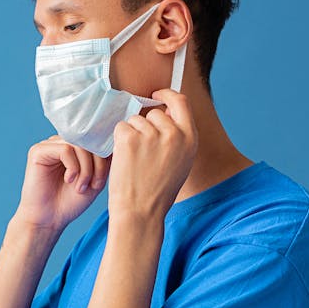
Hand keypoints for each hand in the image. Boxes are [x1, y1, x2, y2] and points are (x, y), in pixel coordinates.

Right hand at [12, 136, 110, 233]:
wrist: (48, 220)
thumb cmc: (70, 202)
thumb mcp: (96, 180)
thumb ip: (104, 161)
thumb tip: (117, 143)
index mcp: (73, 148)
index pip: (95, 140)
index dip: (104, 158)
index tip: (101, 181)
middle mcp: (60, 143)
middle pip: (89, 141)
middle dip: (97, 164)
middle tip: (94, 185)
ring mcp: (48, 145)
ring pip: (79, 145)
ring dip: (86, 168)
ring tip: (81, 187)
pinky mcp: (38, 151)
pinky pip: (65, 150)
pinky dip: (73, 167)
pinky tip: (68, 180)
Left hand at [108, 89, 197, 219]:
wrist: (141, 212)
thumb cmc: (158, 191)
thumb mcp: (180, 162)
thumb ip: (177, 137)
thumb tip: (165, 112)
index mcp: (190, 139)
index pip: (181, 102)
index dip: (167, 94)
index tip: (156, 94)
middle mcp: (173, 134)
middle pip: (154, 113)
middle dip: (145, 126)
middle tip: (142, 153)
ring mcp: (151, 135)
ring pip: (135, 121)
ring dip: (131, 135)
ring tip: (135, 162)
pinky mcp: (130, 138)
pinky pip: (121, 127)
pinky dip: (118, 140)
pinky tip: (124, 160)